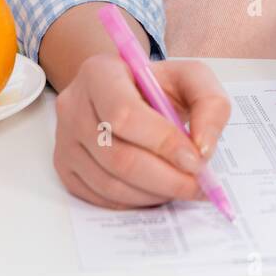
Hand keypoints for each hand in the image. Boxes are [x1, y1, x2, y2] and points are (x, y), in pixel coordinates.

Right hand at [53, 55, 231, 208]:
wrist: (126, 91)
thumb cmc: (157, 85)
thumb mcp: (191, 78)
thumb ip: (210, 104)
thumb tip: (202, 148)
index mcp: (100, 72)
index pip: (124, 114)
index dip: (162, 142)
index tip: (196, 159)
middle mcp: (74, 105)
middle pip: (116, 155)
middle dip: (164, 177)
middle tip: (196, 185)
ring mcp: (64, 139)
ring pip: (108, 182)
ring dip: (153, 193)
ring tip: (181, 187)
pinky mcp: (65, 167)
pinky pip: (99, 197)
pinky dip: (134, 202)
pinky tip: (157, 191)